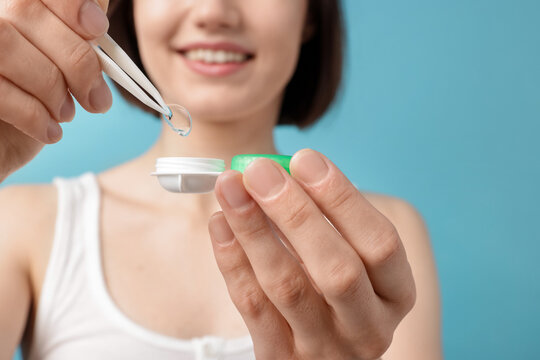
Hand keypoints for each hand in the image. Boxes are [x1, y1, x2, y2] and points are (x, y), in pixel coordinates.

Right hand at [0, 0, 110, 181]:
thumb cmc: (31, 104)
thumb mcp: (60, 68)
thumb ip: (75, 40)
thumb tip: (97, 18)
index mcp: (7, 7)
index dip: (70, 3)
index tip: (98, 29)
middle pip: (25, 11)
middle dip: (75, 59)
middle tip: (97, 99)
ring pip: (6, 45)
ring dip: (51, 87)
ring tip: (66, 114)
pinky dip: (33, 114)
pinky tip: (49, 130)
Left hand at [209, 149, 415, 359]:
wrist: (322, 353)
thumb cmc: (337, 291)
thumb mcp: (353, 259)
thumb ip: (328, 220)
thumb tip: (278, 172)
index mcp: (396, 294)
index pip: (381, 244)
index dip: (342, 199)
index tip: (304, 159)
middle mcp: (367, 327)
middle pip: (337, 269)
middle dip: (295, 212)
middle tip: (259, 170)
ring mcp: (325, 348)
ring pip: (287, 287)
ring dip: (254, 229)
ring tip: (230, 186)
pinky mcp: (282, 358)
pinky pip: (253, 307)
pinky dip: (233, 260)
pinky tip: (221, 223)